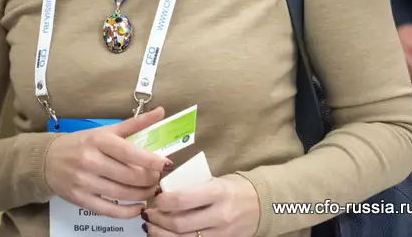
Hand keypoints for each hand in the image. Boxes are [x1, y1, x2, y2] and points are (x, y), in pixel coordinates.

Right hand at [43, 107, 170, 218]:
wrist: (47, 160)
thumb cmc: (81, 143)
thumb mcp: (105, 130)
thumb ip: (135, 123)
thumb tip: (160, 111)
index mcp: (98, 140)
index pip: (130, 153)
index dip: (152, 161)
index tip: (165, 164)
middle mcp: (90, 160)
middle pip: (131, 176)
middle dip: (150, 179)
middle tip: (157, 178)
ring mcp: (85, 181)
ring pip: (124, 194)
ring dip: (143, 194)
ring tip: (150, 190)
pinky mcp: (81, 199)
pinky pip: (111, 211)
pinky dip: (129, 212)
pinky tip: (138, 207)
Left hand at [144, 173, 258, 236]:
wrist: (263, 205)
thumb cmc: (233, 188)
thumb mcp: (214, 180)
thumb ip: (191, 186)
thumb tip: (162, 190)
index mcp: (216, 193)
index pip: (182, 200)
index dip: (163, 201)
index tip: (156, 198)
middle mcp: (219, 216)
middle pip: (180, 224)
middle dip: (158, 220)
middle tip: (148, 214)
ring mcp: (221, 234)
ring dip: (161, 235)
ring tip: (151, 227)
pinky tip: (165, 236)